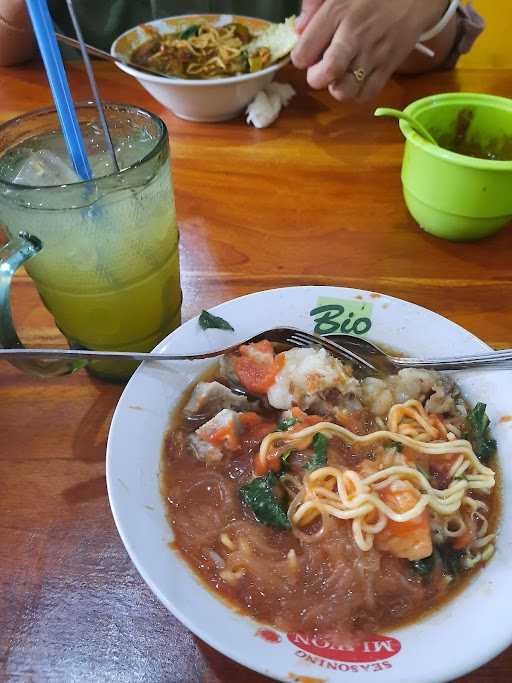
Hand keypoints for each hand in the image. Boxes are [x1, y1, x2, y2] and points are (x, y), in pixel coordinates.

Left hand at [291, 0, 448, 101]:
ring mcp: (373, 54)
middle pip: (326, 74)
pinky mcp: (388, 67)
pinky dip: (357, 93)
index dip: (301, 58)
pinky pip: (366, 94)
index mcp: (337, 14)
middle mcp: (354, 36)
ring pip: (344, 91)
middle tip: (322, 69)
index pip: (303, 53)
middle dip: (316, 78)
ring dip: (337, 88)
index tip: (308, 54)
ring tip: (341, 76)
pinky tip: (356, 80)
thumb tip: (298, 30)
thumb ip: (313, 4)